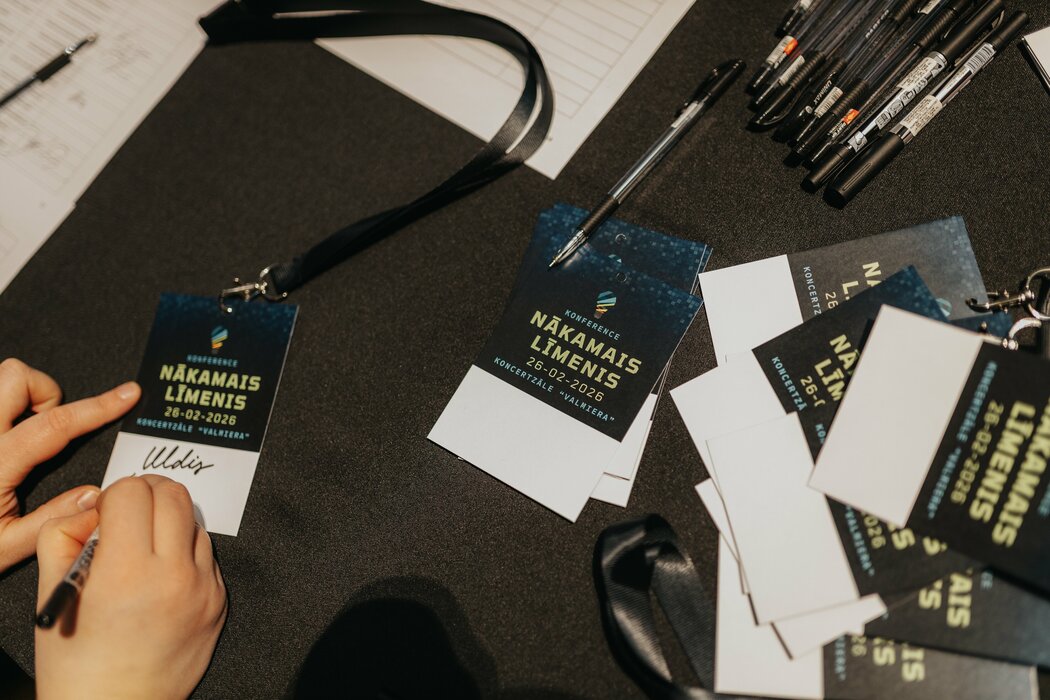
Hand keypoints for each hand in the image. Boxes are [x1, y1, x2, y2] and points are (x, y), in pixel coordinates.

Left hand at [0, 358, 139, 572]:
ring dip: (22, 398)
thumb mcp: (1, 550)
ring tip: (26, 434)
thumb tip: (93, 496)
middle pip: (17, 377)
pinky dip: (3, 412)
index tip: (126, 395)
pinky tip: (4, 440)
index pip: (54, 424)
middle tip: (53, 425)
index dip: (97, 407)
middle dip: (46, 392)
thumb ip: (51, 521)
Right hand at [35, 475, 227, 699]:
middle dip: (146, 494)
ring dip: (169, 522)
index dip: (113, 496)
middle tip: (128, 513)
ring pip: (195, 520)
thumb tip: (93, 507)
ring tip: (145, 549)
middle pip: (173, 494)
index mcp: (126, 573)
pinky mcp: (219, 601)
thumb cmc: (79, 663)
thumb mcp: (53, 594)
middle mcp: (172, 576)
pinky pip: (208, 554)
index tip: (105, 513)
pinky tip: (162, 574)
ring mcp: (203, 588)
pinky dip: (185, 551)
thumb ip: (64, 536)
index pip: (132, 492)